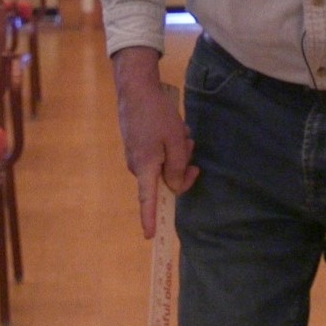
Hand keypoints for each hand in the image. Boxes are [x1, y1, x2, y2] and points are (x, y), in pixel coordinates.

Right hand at [111, 47, 198, 238]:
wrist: (135, 89)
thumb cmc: (156, 114)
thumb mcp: (174, 140)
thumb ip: (178, 167)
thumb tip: (175, 186)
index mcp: (146, 167)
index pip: (148, 199)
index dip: (150, 218)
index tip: (150, 235)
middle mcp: (137, 166)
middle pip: (165, 179)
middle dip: (182, 164)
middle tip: (190, 143)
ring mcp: (136, 156)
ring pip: (165, 163)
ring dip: (177, 150)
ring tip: (180, 130)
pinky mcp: (137, 146)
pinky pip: (159, 153)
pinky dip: (169, 144)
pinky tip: (172, 127)